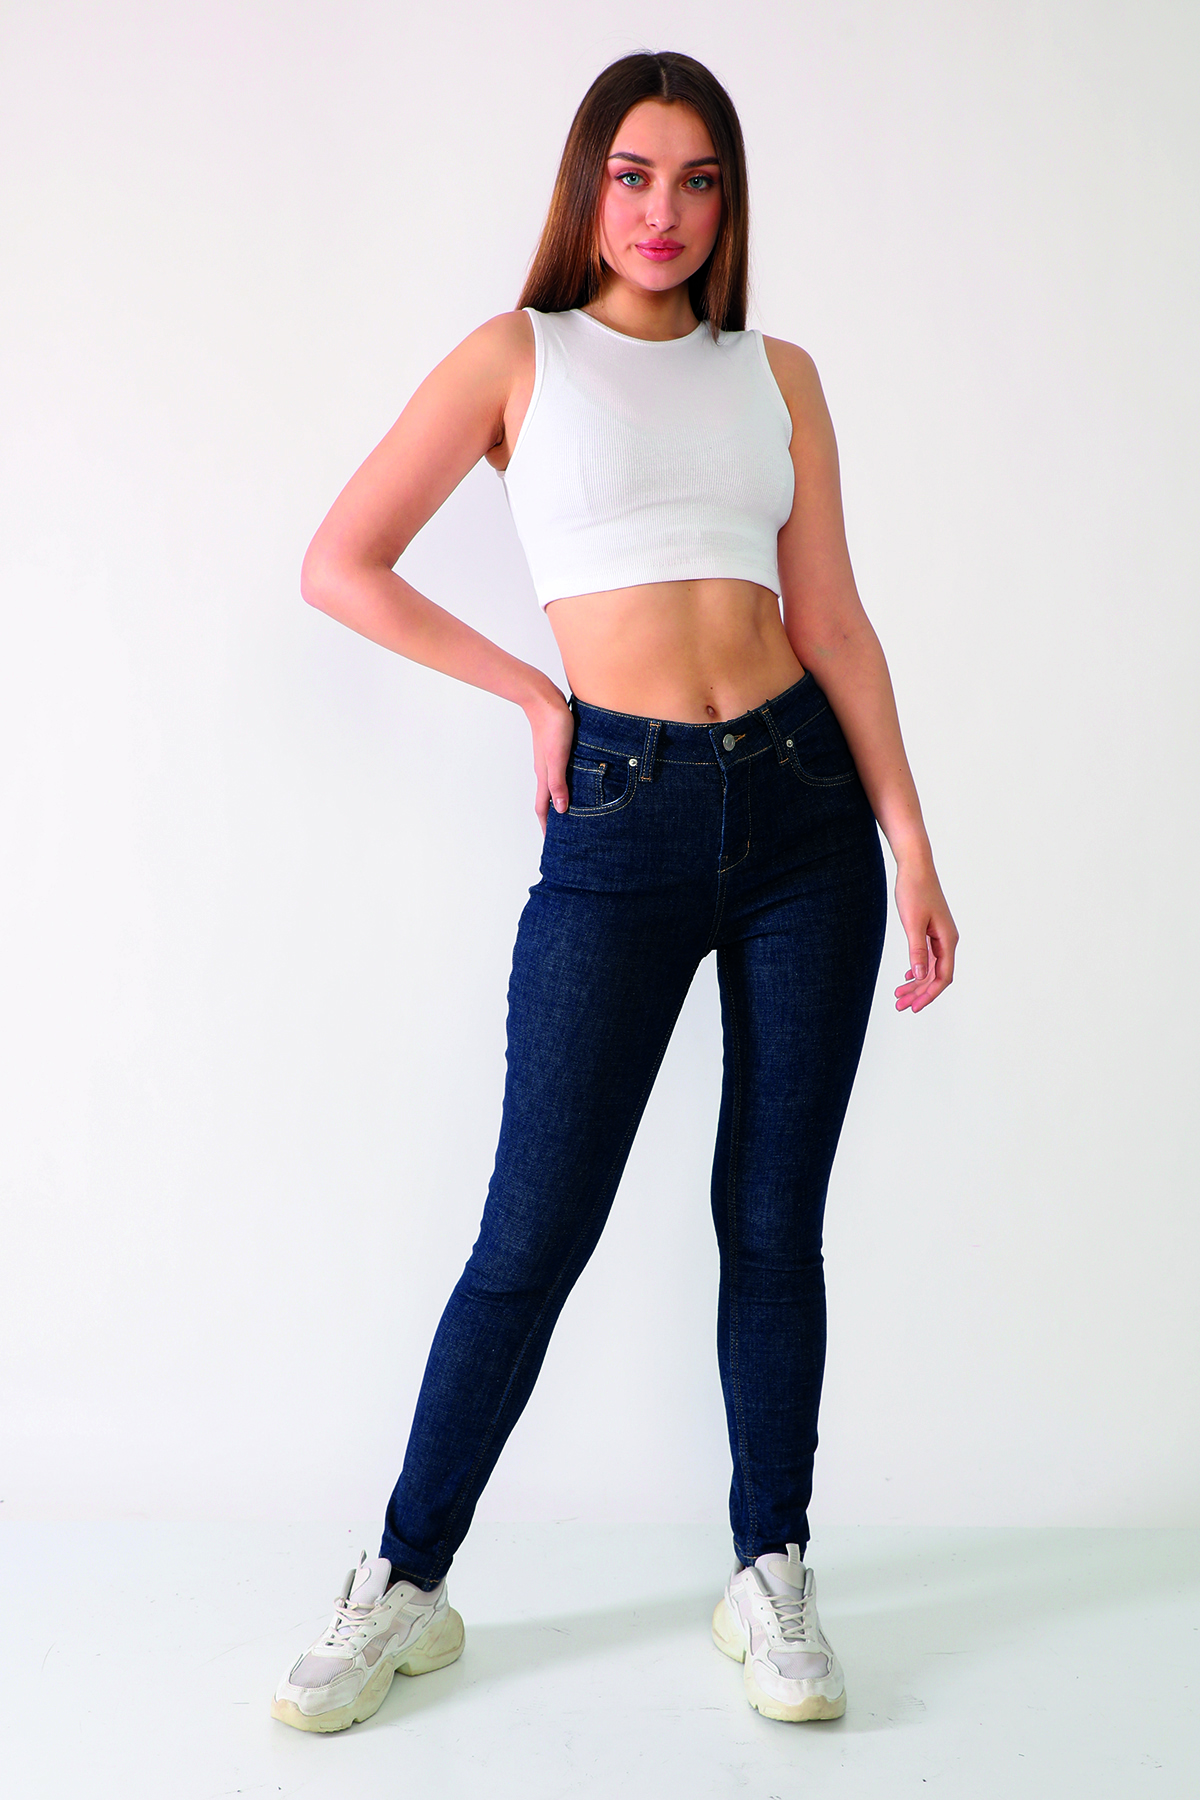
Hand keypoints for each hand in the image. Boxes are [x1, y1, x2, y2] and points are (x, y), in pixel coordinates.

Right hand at [525, 690, 574, 834]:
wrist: (544, 700)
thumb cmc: (552, 727)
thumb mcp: (558, 758)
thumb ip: (558, 783)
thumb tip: (561, 809)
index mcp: (544, 776)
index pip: (543, 807)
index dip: (547, 826)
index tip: (551, 842)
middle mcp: (545, 771)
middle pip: (547, 800)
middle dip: (552, 818)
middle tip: (562, 832)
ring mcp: (549, 760)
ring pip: (553, 786)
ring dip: (559, 801)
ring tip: (570, 812)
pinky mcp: (556, 749)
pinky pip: (560, 773)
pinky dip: (565, 784)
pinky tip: (575, 782)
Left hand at [893, 859, 957, 1012]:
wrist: (915, 866)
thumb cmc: (914, 890)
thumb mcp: (913, 923)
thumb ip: (917, 950)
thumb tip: (919, 975)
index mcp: (947, 940)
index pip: (942, 977)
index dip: (929, 994)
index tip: (913, 1007)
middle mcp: (947, 940)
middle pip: (936, 975)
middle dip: (919, 993)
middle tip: (900, 1006)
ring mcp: (940, 935)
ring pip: (930, 967)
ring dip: (916, 983)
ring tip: (898, 996)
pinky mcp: (931, 929)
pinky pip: (927, 956)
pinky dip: (917, 969)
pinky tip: (907, 977)